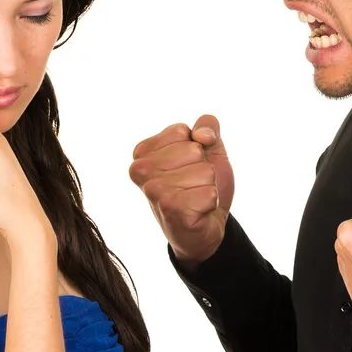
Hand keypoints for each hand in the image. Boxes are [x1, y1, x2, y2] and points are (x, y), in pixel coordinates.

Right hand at [129, 115, 233, 266]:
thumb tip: (201, 136)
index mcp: (143, 151)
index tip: (187, 166)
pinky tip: (197, 211)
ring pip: (204, 171)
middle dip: (203, 167)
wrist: (205, 226)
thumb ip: (207, 125)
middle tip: (192, 185)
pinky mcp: (170, 209)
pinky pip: (209, 193)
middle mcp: (141, 169)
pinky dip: (211, 202)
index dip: (197, 147)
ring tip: (194, 198)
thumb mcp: (208, 148)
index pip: (182, 131)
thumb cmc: (201, 184)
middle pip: (194, 150)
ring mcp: (153, 190)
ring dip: (207, 186)